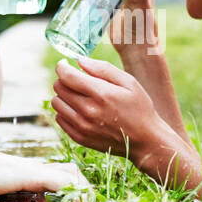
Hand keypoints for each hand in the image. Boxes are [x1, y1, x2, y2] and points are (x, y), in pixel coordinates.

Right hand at [0, 147, 87, 196]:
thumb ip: (7, 193)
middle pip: (72, 171)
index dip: (73, 184)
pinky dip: (72, 193)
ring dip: (82, 193)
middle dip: (84, 188)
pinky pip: (60, 183)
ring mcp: (33, 170)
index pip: (60, 171)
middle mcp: (34, 167)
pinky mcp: (30, 176)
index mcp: (27, 169)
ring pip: (71, 176)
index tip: (80, 200)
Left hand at [51, 56, 165, 159]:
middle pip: (59, 87)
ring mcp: (82, 126)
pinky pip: (59, 119)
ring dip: (63, 96)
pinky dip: (65, 111)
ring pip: (56, 103)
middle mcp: (88, 111)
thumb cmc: (139, 108)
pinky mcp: (80, 138)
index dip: (62, 67)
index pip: (67, 76)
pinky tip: (79, 110)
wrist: (145, 141)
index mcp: (100, 94)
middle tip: (77, 80)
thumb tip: (79, 60)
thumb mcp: (128, 82)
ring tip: (79, 96)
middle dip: (65, 79)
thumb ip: (103, 69)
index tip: (65, 64)